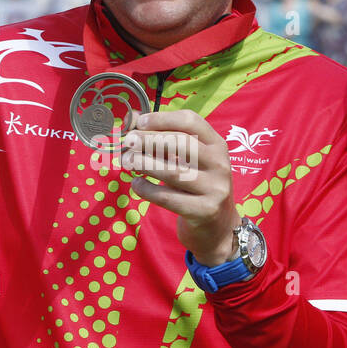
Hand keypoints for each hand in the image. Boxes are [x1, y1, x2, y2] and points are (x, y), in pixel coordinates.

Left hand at [121, 110, 240, 264]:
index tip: (140, 122)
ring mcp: (215, 188)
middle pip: (181, 143)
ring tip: (127, 161)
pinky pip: (169, 198)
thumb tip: (131, 119)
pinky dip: (148, 190)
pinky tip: (136, 184)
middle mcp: (220, 164)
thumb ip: (163, 140)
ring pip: (173, 171)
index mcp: (217, 145)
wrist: (219, 228)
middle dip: (150, 140)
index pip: (191, 121)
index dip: (163, 119)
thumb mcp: (188, 162)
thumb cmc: (197, 188)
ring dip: (145, 163)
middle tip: (127, 142)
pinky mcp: (205, 211)